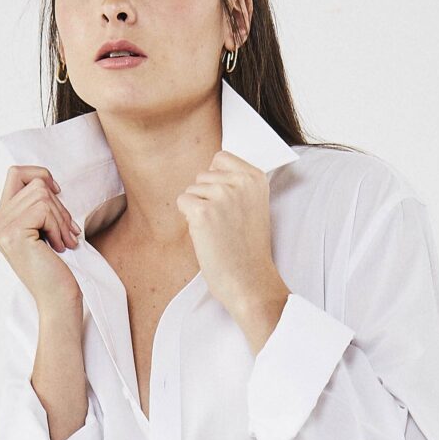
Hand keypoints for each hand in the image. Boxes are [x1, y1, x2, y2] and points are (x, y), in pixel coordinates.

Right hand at [0, 165, 83, 320]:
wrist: (57, 300)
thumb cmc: (56, 267)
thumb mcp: (43, 229)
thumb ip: (37, 205)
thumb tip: (46, 180)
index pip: (15, 174)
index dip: (40, 175)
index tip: (58, 192)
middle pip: (34, 184)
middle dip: (59, 207)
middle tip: (69, 233)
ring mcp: (1, 227)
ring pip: (41, 195)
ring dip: (61, 218)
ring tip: (65, 241)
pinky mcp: (13, 233)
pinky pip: (44, 209)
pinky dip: (58, 226)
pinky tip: (59, 247)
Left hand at [175, 150, 288, 341]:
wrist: (250, 281)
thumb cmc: (248, 249)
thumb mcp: (254, 207)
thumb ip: (238, 185)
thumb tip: (210, 170)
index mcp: (256, 178)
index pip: (220, 158)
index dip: (216, 180)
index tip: (226, 204)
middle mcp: (240, 182)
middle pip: (203, 175)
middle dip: (206, 197)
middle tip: (223, 224)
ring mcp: (222, 195)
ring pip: (191, 189)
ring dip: (198, 210)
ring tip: (217, 231)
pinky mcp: (203, 212)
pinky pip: (182, 201)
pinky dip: (188, 219)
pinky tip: (206, 235)